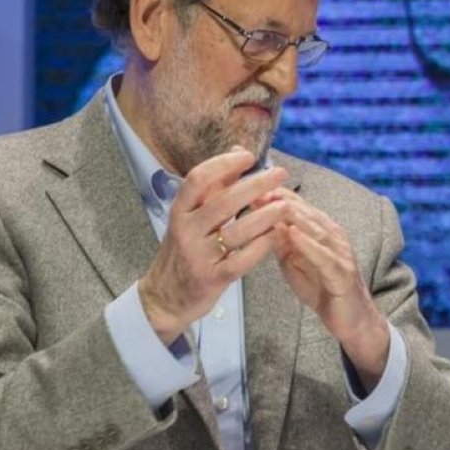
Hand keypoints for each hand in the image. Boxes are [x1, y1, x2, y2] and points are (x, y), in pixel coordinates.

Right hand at [139, 147, 288, 344]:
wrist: (164, 298)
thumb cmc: (184, 251)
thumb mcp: (191, 217)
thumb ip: (214, 186)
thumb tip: (237, 151)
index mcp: (180, 211)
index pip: (197, 179)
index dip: (223, 164)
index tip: (248, 156)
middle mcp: (186, 230)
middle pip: (223, 202)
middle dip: (255, 185)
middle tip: (280, 174)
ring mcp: (198, 256)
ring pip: (236, 231)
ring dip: (265, 216)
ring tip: (286, 205)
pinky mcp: (212, 279)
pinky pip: (241, 261)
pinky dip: (261, 247)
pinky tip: (276, 235)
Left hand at [259, 188, 389, 387]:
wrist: (351, 319)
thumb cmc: (322, 288)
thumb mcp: (294, 262)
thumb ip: (281, 242)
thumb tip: (261, 222)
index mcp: (321, 230)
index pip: (298, 206)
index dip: (275, 194)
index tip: (251, 184)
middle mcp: (333, 236)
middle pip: (306, 212)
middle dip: (280, 199)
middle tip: (256, 188)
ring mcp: (340, 253)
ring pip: (315, 229)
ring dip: (293, 215)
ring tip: (272, 203)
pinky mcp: (342, 273)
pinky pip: (324, 256)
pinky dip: (308, 243)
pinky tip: (293, 233)